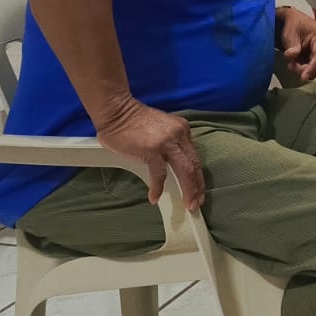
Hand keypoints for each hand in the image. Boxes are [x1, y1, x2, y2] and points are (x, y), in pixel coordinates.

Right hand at [93, 96, 205, 212]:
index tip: (199, 189)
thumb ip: (171, 144)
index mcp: (182, 130)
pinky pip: (159, 174)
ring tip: (187, 204)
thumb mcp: (162, 129)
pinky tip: (154, 197)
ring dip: (188, 190)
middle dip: (197, 186)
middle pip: (194, 165)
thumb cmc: (133, 122)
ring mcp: (167, 142)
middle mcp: (179, 135)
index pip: (195, 157)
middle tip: (196, 203)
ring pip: (185, 170)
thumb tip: (173, 164)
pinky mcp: (152, 149)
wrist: (116, 111)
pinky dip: (157, 187)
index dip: (198, 176)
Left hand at [277, 7, 315, 80]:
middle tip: (291, 66)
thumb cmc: (295, 26)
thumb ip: (292, 46)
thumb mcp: (290, 34)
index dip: (312, 68)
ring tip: (292, 63)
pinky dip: (307, 68)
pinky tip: (297, 63)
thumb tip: (291, 55)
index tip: (304, 77)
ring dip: (305, 69)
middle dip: (306, 69)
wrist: (296, 22)